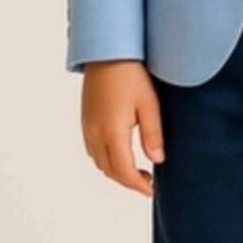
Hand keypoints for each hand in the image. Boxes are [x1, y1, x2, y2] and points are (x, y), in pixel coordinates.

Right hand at [81, 61, 164, 196]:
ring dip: (116, 171)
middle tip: (149, 182)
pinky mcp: (85, 119)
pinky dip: (106, 159)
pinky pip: (92, 149)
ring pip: (99, 162)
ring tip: (138, 169)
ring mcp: (87, 126)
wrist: (107, 51)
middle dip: (128, 181)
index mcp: (112, 131)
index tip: (151, 190)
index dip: (137, 185)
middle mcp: (94, 132)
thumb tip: (157, 160)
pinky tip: (121, 153)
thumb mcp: (149, 104)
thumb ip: (153, 135)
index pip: (123, 170)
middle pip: (109, 170)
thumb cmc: (131, 74)